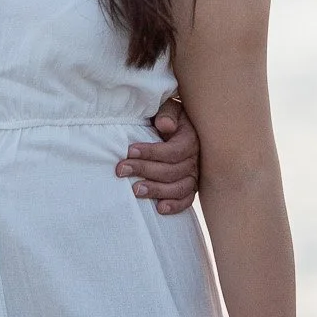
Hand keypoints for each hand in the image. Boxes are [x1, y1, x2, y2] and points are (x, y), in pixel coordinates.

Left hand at [118, 96, 199, 213]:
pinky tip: (159, 208)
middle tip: (121, 169)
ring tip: (135, 190)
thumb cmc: (168, 117)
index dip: (151, 153)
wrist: (178, 127)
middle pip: (172, 171)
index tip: (130, 151)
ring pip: (180, 188)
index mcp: (191, 139)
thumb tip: (164, 125)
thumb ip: (167, 113)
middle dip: (145, 170)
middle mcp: (195, 159)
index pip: (174, 151)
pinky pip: (186, 200)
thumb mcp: (169, 107)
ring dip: (157, 190)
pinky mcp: (190, 187)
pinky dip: (175, 206)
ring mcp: (194, 175)